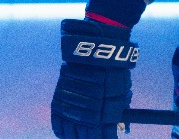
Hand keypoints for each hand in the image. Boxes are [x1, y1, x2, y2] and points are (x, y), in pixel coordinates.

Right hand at [51, 19, 137, 138]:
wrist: (93, 48)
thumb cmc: (111, 68)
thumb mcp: (120, 89)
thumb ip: (118, 108)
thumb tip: (119, 123)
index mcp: (105, 113)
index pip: (106, 137)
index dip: (109, 138)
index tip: (110, 138)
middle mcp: (87, 114)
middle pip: (88, 138)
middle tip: (96, 137)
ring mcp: (71, 108)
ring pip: (72, 135)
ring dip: (78, 137)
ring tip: (82, 136)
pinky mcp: (59, 101)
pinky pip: (58, 125)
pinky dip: (63, 133)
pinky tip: (68, 134)